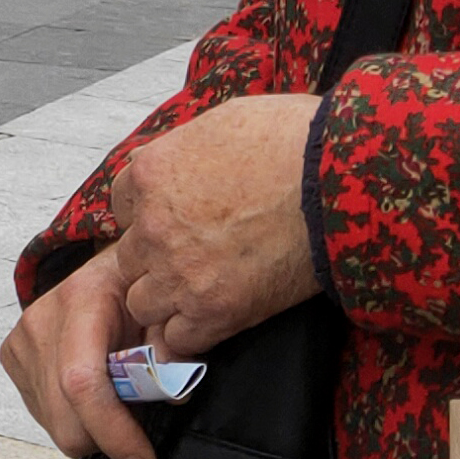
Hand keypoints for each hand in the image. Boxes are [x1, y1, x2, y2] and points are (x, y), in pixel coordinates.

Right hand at [2, 247, 158, 458]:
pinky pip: (44, 416)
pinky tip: (91, 391)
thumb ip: (171, 351)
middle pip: (65, 420)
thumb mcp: (165, 312)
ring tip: (114, 395)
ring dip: (90, 426)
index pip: (83, 383)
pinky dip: (73, 416)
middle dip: (107, 437)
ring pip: (55, 426)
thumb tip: (173, 394)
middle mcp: (41, 321)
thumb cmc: (137, 292)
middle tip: (137, 418)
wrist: (105, 271)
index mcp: (82, 301)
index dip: (115, 434)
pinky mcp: (11, 357)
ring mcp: (21, 341)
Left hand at [105, 93, 325, 356]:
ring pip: (143, 302)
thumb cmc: (293, 139)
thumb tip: (192, 160)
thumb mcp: (225, 120)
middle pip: (129, 258)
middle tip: (195, 258)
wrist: (338, 181)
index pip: (121, 206)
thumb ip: (190, 148)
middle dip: (156, 260)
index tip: (176, 222)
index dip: (148, 216)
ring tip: (204, 292)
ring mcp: (179, 272)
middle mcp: (154, 225)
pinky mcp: (214, 311)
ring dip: (167, 300)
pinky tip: (217, 318)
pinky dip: (192, 333)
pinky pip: (178, 338)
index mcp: (151, 174)